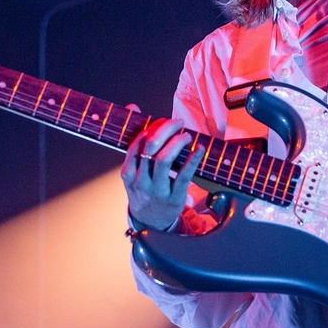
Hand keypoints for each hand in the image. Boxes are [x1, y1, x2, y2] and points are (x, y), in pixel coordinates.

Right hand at [121, 116, 208, 231]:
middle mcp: (140, 181)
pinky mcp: (174, 198)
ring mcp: (157, 190)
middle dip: (165, 130)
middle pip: (150, 148)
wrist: (150, 221)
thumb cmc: (143, 187)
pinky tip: (199, 149)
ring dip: (177, 142)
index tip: (163, 121)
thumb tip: (131, 106)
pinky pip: (184, 176)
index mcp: (128, 173)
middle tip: (177, 122)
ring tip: (186, 135)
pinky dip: (193, 160)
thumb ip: (134, 137)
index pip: (137, 144)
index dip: (151, 129)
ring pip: (164, 160)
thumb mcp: (134, 167)